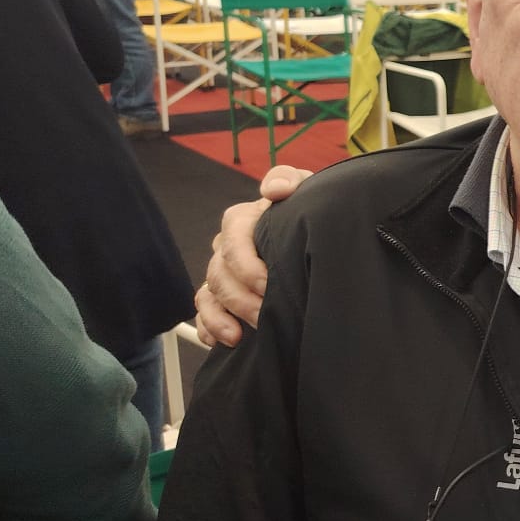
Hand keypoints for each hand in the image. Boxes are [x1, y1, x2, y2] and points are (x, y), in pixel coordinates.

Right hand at [194, 165, 310, 346]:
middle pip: (220, 272)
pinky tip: (225, 340)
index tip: (268, 284)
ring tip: (240, 335)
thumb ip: (288, 180)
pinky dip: (210, 328)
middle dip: (240, 297)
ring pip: (209, 294)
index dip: (246, 263)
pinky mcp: (223, 296)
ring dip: (222, 316)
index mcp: (244, 220)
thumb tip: (273, 190)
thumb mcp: (305, 191)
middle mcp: (228, 246)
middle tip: (264, 316)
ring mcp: (223, 272)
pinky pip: (205, 312)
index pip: (233, 237)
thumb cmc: (306, 214)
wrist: (314, 238)